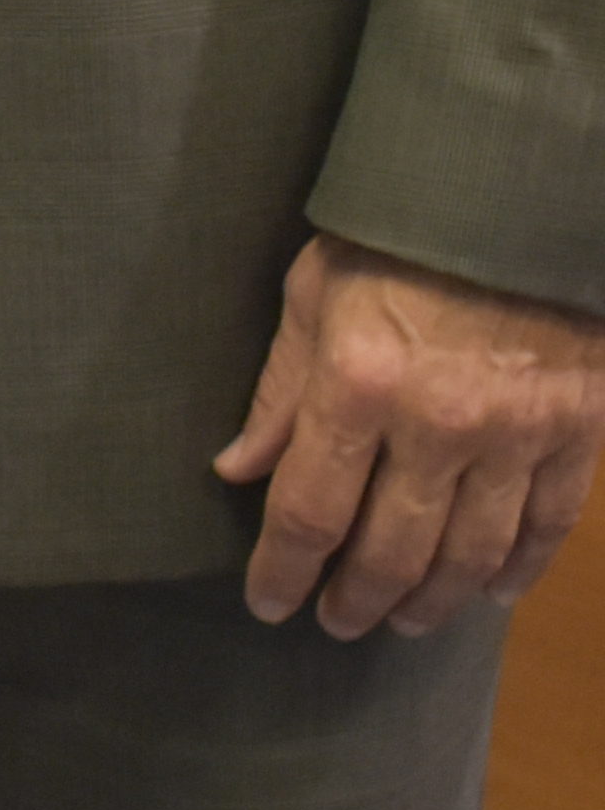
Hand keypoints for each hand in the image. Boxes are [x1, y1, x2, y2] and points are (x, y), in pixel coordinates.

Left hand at [216, 235, 604, 635]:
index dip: (281, 570)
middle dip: (356, 599)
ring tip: (405, 621)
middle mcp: (439, 423)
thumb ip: (280, 389)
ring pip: (471, 553)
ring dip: (432, 600)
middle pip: (390, 550)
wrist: (518, 188)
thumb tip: (238, 467)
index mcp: (359, 384)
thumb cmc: (398, 233)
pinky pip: (548, 523)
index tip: (267, 602)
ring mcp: (518, 432)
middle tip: (338, 622)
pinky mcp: (579, 427)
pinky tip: (492, 593)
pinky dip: (519, 568)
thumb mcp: (314, 292)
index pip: (307, 511)